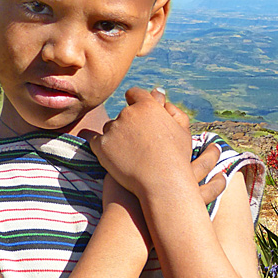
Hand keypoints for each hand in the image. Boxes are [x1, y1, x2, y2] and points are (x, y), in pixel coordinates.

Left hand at [90, 87, 225, 203]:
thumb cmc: (177, 158)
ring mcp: (113, 129)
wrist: (162, 183)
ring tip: (130, 155)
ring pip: (110, 127)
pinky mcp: (101, 145)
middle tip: (139, 143)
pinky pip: (95, 140)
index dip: (135, 102)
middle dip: (129, 124)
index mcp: (148, 106)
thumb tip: (158, 94)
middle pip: (123, 113)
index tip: (137, 114)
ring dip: (116, 136)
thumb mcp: (182, 131)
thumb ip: (171, 110)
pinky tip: (113, 156)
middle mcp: (128, 113)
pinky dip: (102, 146)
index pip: (134, 94)